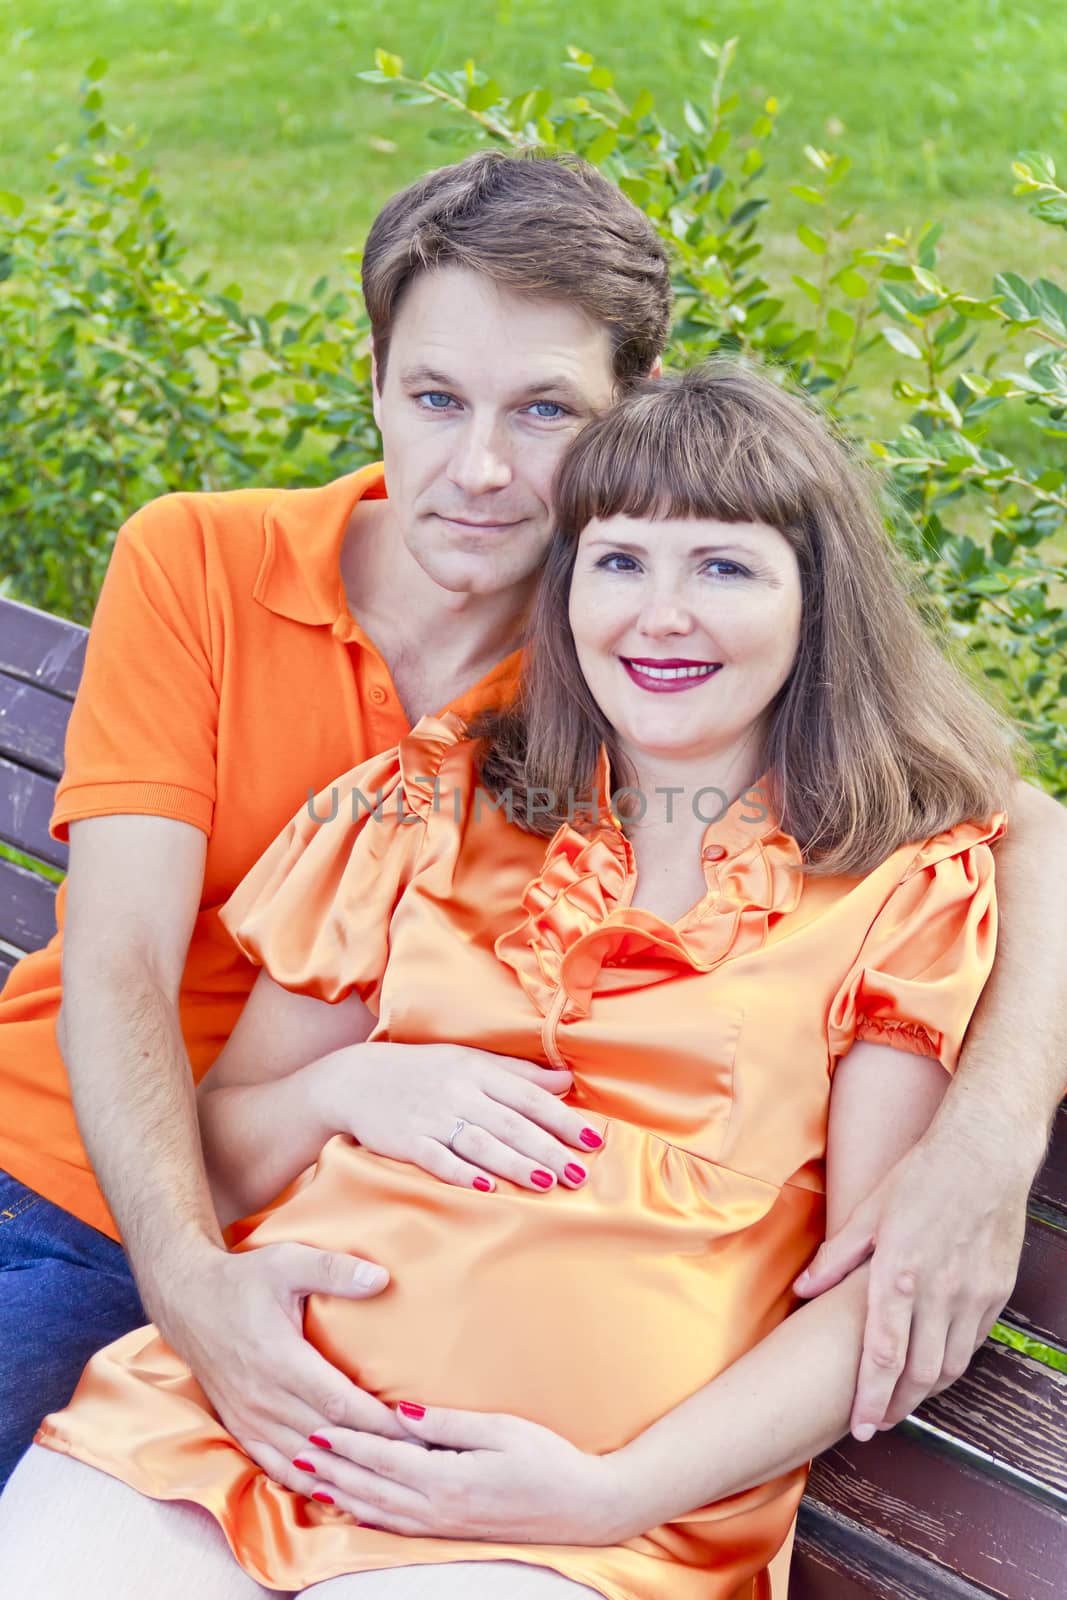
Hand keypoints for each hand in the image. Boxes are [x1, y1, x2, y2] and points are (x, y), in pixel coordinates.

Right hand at [146, 1241, 409, 1492]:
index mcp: (280, 1360)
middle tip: (419, 1461)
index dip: (379, 1422)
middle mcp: (264, 1398)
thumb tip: (382, 1278)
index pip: (340, 1405)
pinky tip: (338, 1490)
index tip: (416, 1430)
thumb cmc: (244, 1280)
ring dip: (346, 1474)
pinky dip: (309, 1483)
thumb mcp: (287, 1261)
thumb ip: (334, 1270)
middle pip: (329, 1439)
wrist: (188, 1301)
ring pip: (305, 1461)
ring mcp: (250, 1419)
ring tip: (388, 1481)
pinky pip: (277, 1468)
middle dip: (375, 1452)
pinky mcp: (241, 1428)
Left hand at [290, 1401, 635, 1544]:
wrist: (584, 1508)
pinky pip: (396, 1527)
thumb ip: (449, 1424)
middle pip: (371, 1488)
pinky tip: (353, 1506)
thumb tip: (403, 1412)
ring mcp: (444, 1526)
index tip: (316, 1428)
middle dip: (333, 1469)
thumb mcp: (503, 1430)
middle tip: (297, 1450)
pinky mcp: (451, 1532)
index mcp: (449, 1479)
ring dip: (342, 1493)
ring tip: (311, 1477)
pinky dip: (367, 1515)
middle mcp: (438, 1509)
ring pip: (378, 1511)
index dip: (348, 1445)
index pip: (384, 1459)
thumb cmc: (548, 1460)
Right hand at [315, 1041, 603, 1193]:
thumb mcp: (470, 1061)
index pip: (528, 1095)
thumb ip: (520, 1073)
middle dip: (547, 1148)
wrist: (358, 1079)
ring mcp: (432, 1117)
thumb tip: (567, 1079)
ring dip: (515, 1164)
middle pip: (510, 1123)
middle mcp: (458, 1091)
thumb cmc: (425, 1071)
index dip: (562, 1118)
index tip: (592, 1139)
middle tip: (579, 1173)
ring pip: (481, 1142)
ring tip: (547, 1183)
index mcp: (478, 1070)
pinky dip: (462, 1173)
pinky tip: (486, 1188)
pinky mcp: (407, 1140)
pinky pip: (438, 1159)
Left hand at [794, 1131, 1028, 1436]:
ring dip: (924, 1390)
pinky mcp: (996, 1292)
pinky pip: (974, 1342)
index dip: (870, 1396)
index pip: (882, 1353)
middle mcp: (939, 1291)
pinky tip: (936, 1364)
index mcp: (899, 1272)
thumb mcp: (869, 1212)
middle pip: (918, 1372)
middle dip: (896, 1406)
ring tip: (902, 1401)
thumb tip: (803, 1291)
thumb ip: (835, 1258)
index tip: (860, 1426)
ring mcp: (972, 1295)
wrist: (984, 1154)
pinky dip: (953, 1361)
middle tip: (877, 1423)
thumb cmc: (921, 1177)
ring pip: (950, 1365)